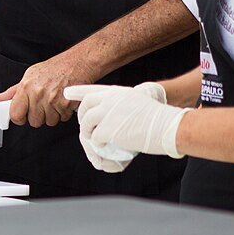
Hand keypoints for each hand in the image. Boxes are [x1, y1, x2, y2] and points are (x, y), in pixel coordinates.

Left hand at [0, 53, 77, 127]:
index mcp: (26, 87)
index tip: (23, 114)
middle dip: (39, 115)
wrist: (77, 63)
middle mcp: (38, 94)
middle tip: (43, 103)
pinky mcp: (66, 104)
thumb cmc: (54, 68)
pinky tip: (63, 100)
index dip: (19, 117)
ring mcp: (52, 100)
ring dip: (53, 114)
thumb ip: (13, 92)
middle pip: (34, 121)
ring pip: (49, 122)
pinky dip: (64, 113)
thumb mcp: (30, 76)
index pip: (15, 114)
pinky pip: (62, 119)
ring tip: (55, 100)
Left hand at [65, 83, 187, 166]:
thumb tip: (107, 112)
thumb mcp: (136, 101)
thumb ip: (120, 104)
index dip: (78, 91)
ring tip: (94, 139)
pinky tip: (105, 145)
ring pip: (86, 123)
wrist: (167, 126)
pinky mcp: (108, 130)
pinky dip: (97, 144)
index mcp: (117, 92)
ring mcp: (108, 113)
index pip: (91, 89)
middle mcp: (110, 99)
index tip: (67, 93)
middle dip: (82, 117)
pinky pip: (94, 137)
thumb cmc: (157, 118)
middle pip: (85, 106)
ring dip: (87, 132)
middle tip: (86, 127)